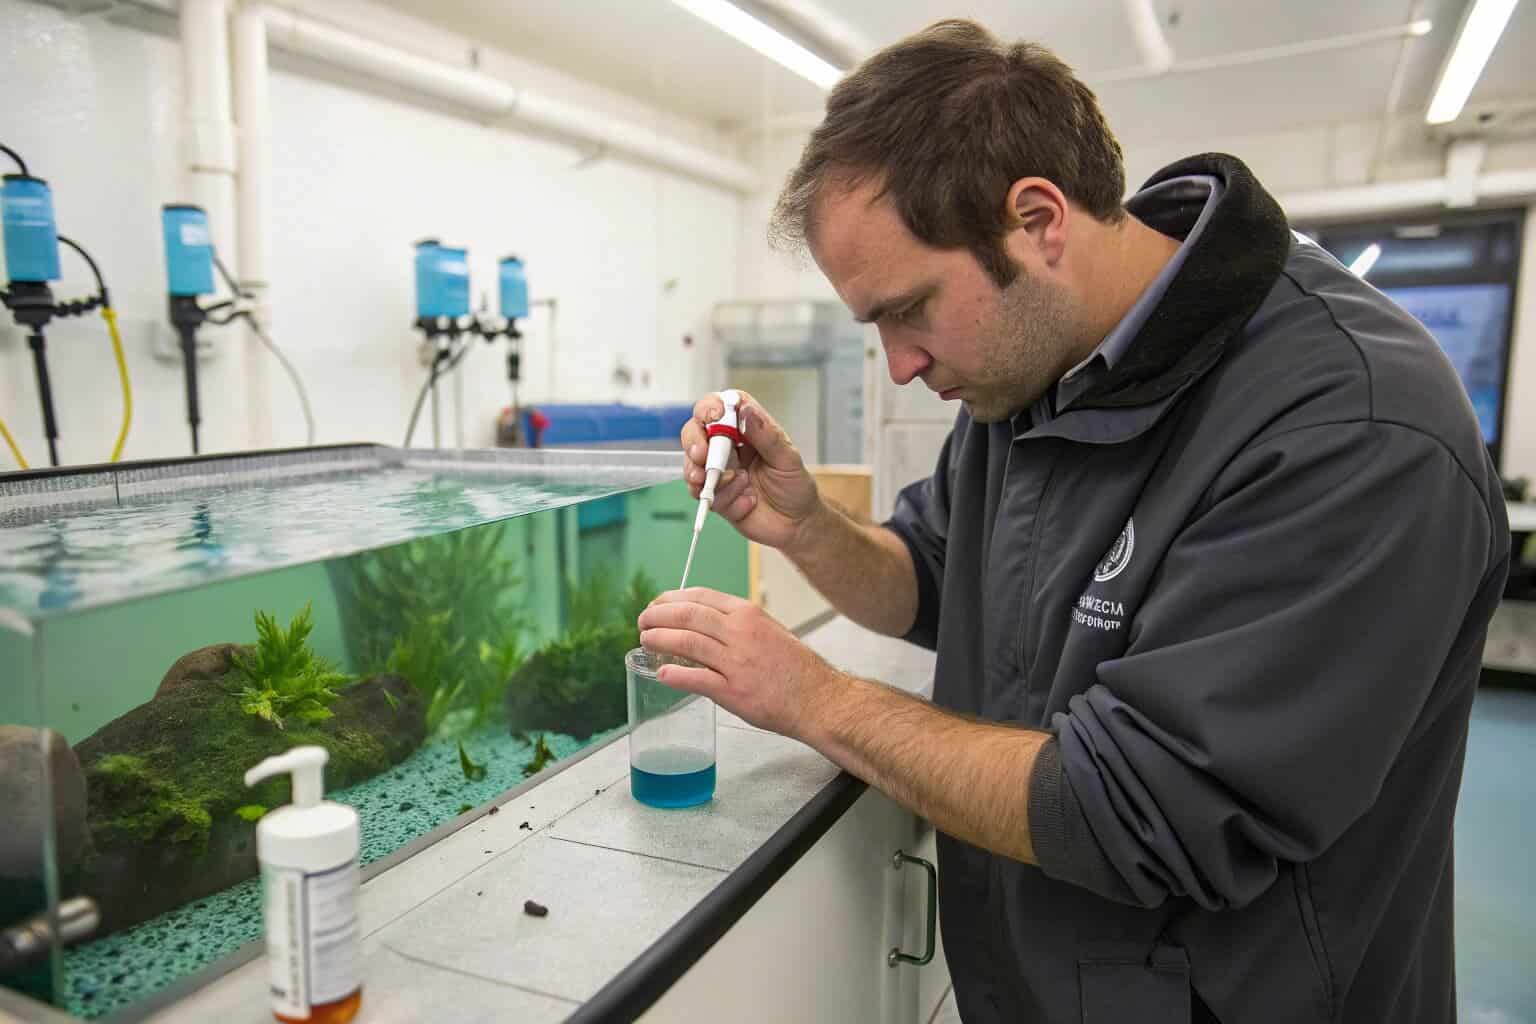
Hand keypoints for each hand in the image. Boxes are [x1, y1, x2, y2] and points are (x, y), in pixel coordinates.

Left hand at [637, 588, 841, 739]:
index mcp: (748, 614)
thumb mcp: (768, 631)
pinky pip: (696, 679)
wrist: (819, 698)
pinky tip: (661, 673)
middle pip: (687, 616)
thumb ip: (737, 626)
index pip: (700, 596)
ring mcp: (736, 662)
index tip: (658, 604)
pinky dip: (674, 675)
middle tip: (643, 621)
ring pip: (686, 642)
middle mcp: (740, 632)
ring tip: (645, 641)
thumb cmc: (796, 668)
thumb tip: (703, 625)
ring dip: (659, 640)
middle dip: (658, 616)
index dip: (672, 599)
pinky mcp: (734, 691)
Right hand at [681, 391, 820, 551]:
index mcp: (746, 430)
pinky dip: (724, 499)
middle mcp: (727, 448)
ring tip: (736, 482)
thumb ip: (766, 435)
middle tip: (701, 455)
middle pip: (695, 432)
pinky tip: (746, 502)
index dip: (711, 407)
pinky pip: (704, 495)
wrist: (797, 524)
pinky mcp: (716, 496)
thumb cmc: (795, 486)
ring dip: (706, 474)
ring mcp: (719, 472)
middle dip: (693, 441)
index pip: (720, 407)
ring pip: (692, 464)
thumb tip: (745, 410)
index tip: (713, 416)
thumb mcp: (787, 458)